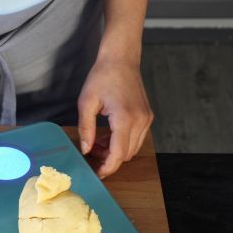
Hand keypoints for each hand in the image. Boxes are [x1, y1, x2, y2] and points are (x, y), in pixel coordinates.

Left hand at [77, 58, 153, 178]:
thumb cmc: (102, 77)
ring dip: (114, 151)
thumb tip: (85, 150)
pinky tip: (106, 135)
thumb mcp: (86, 102)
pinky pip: (135, 138)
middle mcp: (141, 121)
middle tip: (90, 153)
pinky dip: (121, 142)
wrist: (121, 59)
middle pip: (127, 154)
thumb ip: (86, 128)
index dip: (108, 167)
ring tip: (95, 142)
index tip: (97, 173)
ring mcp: (146, 119)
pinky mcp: (146, 116)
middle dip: (108, 159)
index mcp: (126, 118)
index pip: (119, 154)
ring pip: (132, 148)